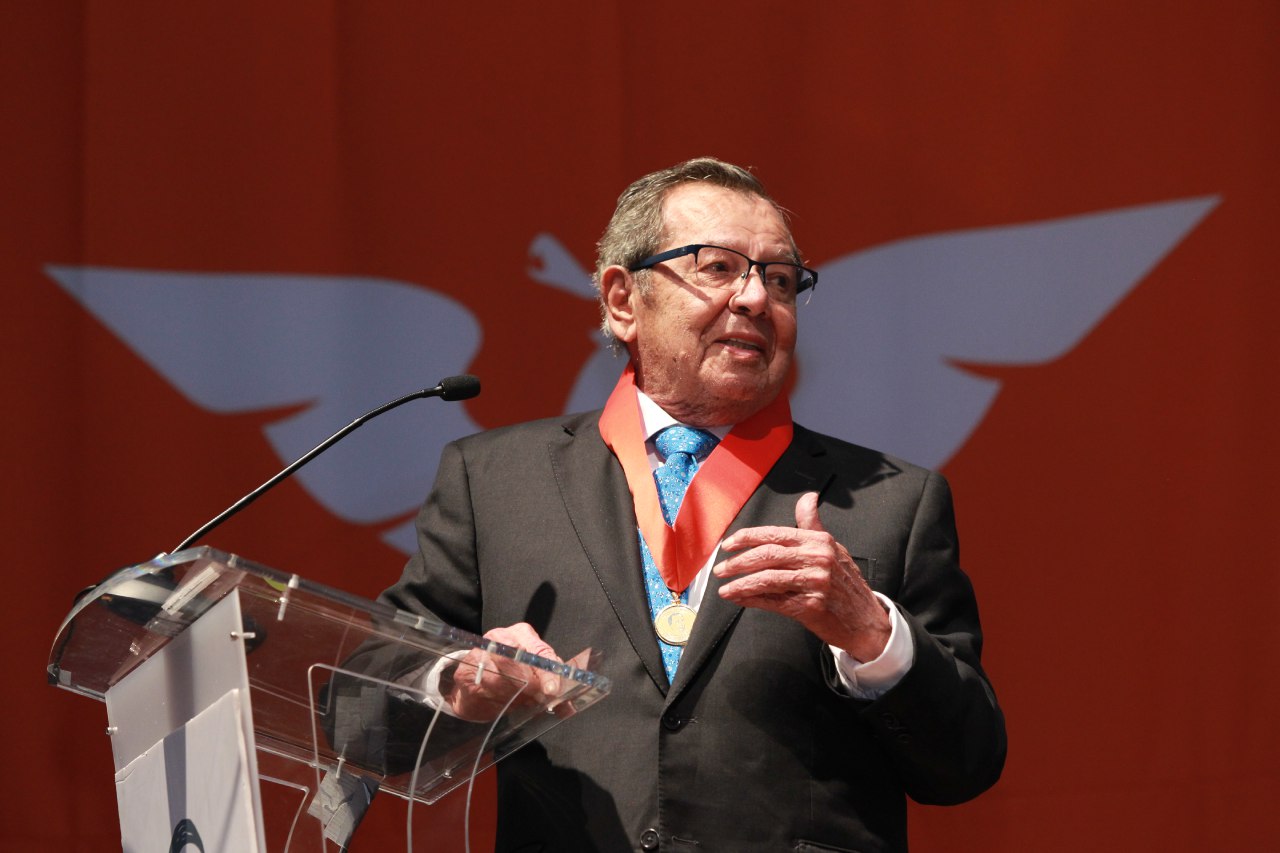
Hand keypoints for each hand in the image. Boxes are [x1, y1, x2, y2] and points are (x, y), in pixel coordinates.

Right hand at [443, 622, 565, 721]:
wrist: (474, 674)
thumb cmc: (512, 669)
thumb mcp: (534, 668)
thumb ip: (552, 682)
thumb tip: (568, 707)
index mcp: (520, 634)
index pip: (537, 650)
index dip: (546, 672)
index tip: (552, 690)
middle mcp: (497, 639)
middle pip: (516, 665)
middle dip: (529, 686)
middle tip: (538, 699)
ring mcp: (477, 656)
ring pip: (500, 683)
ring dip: (514, 698)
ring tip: (522, 702)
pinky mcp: (464, 675)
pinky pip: (485, 695)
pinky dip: (498, 704)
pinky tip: (504, 704)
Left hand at [714, 492, 890, 661]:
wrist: (865, 619)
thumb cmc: (845, 583)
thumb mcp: (833, 548)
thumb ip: (813, 524)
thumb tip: (807, 497)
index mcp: (819, 541)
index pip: (775, 534)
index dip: (747, 538)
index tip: (728, 544)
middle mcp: (817, 558)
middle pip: (767, 555)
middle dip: (738, 562)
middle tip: (720, 569)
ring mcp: (815, 582)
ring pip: (767, 578)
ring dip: (740, 583)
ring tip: (724, 588)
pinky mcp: (811, 606)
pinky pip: (774, 601)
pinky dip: (753, 600)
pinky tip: (740, 599)